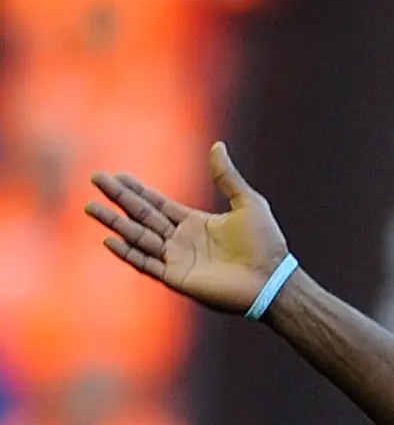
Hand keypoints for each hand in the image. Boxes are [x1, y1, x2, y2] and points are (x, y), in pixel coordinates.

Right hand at [87, 142, 292, 315]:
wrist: (272, 279)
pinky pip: (146, 264)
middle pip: (142, 216)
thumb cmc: (266, 243)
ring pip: (138, 237)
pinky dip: (128, 253)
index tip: (117, 175)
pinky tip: (108, 240)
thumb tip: (218, 146)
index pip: (158, 203)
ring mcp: (177, 259)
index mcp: (195, 222)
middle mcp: (182, 240)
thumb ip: (227, 177)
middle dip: (118, 198)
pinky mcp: (177, 277)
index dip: (137, 190)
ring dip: (114, 223)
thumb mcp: (248, 202)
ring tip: (90, 207)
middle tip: (96, 180)